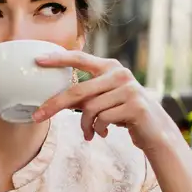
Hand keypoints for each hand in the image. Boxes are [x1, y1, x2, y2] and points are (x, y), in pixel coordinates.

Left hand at [32, 50, 177, 152]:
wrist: (153, 129)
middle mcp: (120, 74)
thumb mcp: (101, 98)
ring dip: (84, 125)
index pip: (80, 59)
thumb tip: (50, 98)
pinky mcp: (135, 106)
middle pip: (77, 90)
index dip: (58, 59)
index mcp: (109, 67)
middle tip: (37, 116)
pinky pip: (102, 119)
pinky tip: (103, 133)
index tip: (37, 60)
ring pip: (89, 109)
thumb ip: (82, 93)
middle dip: (54, 105)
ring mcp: (129, 89)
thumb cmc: (121, 112)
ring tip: (89, 132)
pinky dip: (97, 129)